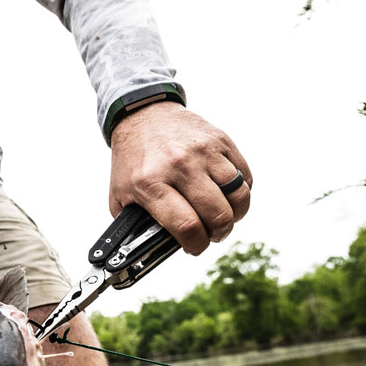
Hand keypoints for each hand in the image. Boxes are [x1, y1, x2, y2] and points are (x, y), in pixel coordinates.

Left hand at [109, 101, 251, 254]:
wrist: (143, 115)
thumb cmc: (133, 160)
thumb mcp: (120, 195)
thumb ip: (135, 225)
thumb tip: (153, 249)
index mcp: (150, 182)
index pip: (186, 225)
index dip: (197, 245)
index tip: (195, 247)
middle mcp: (179, 165)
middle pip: (218, 214)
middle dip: (219, 234)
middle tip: (212, 233)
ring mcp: (203, 151)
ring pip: (239, 196)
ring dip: (235, 214)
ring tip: (222, 215)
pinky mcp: (221, 141)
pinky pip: (245, 176)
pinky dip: (241, 192)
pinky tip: (226, 195)